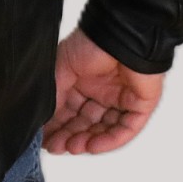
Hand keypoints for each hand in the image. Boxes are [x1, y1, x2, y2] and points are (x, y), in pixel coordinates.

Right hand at [42, 27, 163, 153]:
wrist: (121, 33)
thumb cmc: (91, 43)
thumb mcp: (62, 69)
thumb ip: (54, 95)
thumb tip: (41, 120)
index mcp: (82, 82)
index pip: (69, 110)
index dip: (57, 126)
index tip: (43, 139)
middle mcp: (101, 92)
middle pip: (85, 122)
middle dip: (70, 136)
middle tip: (55, 148)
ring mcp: (121, 100)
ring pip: (104, 129)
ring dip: (87, 140)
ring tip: (72, 148)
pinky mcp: (140, 105)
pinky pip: (125, 128)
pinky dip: (109, 140)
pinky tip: (92, 146)